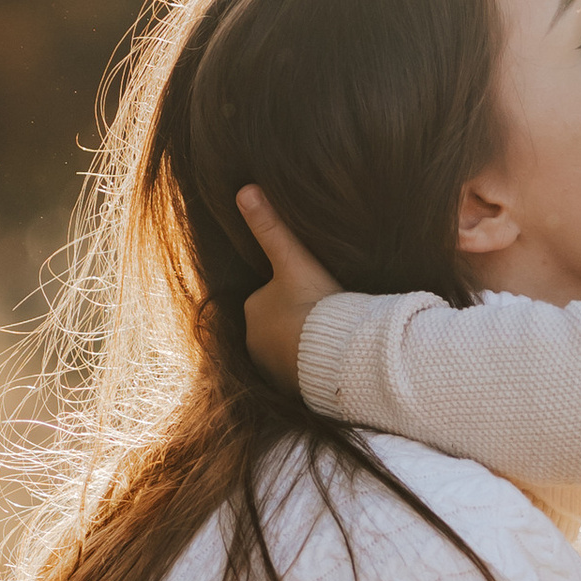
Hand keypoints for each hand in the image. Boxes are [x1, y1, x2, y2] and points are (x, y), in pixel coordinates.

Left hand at [236, 184, 341, 390]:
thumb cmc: (315, 303)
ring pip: (287, 351)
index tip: (315, 292)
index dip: (292, 293)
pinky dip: (310, 368)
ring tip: (330, 337)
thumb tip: (243, 189)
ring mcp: (272, 370)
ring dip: (303, 346)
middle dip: (295, 322)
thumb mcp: (294, 260)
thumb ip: (270, 226)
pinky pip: (300, 374)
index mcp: (252, 311)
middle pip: (277, 326)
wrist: (337, 355)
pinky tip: (331, 360)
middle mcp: (254, 344)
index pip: (268, 298)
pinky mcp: (292, 391)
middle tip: (325, 314)